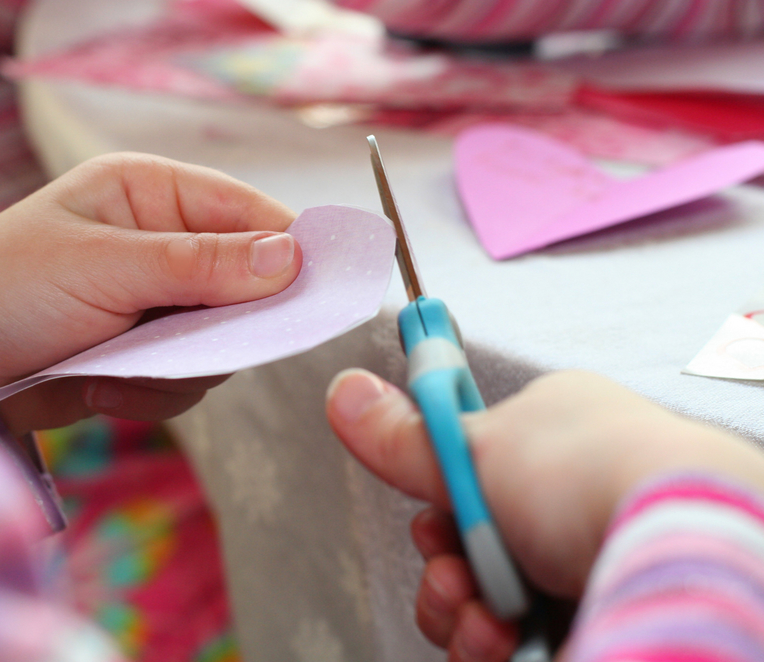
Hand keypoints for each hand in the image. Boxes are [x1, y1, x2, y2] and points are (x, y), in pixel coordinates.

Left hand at [0, 153, 300, 433]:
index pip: (248, 212)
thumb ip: (198, 264)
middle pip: (247, 284)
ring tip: (115, 367)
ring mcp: (158, 300)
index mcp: (151, 192)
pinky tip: (99, 386)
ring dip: (176, 367)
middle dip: (218, 325)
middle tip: (180, 343)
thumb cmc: (9, 288)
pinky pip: (188, 379)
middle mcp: (164, 242)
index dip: (287, 250)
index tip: (312, 293)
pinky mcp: (146, 350)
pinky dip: (150, 391)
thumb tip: (291, 257)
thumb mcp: (102, 268)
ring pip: (222, 341)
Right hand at [326, 369, 763, 661]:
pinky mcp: (593, 611)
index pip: (468, 470)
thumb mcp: (474, 450)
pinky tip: (508, 642)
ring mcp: (585, 556)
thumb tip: (341, 390)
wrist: (684, 546)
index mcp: (550, 431)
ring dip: (461, 611)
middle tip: (455, 570)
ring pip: (483, 597)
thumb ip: (404, 437)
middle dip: (445, 569)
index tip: (432, 515)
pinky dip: (494, 643)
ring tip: (487, 616)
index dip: (438, 503)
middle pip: (467, 542)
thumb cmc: (584, 475)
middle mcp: (567, 493)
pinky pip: (513, 636)